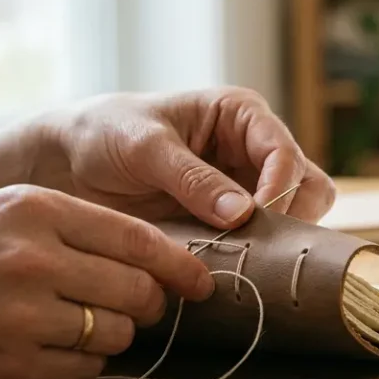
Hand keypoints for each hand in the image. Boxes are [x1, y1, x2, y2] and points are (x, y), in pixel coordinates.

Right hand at [0, 185, 213, 378]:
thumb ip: (72, 224)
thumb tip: (153, 252)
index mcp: (34, 209)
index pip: (136, 239)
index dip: (179, 264)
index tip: (201, 280)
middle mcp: (31, 258)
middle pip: (136, 289)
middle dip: (147, 303)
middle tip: (139, 306)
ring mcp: (20, 314)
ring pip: (114, 332)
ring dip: (112, 334)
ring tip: (79, 324)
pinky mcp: (9, 364)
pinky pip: (83, 369)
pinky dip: (82, 364)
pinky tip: (54, 349)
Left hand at [33, 88, 335, 229]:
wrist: (70, 163)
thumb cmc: (105, 135)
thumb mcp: (144, 148)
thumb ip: (193, 178)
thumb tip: (243, 213)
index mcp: (241, 114)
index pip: (284, 152)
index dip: (279, 189)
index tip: (253, 221)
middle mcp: (254, 148)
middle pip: (308, 186)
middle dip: (290, 216)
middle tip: (254, 244)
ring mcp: (249, 185)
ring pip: (300, 215)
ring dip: (281, 238)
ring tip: (245, 257)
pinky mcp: (235, 219)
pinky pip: (268, 239)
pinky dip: (261, 254)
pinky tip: (233, 264)